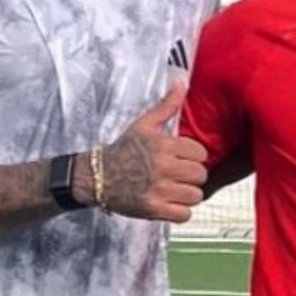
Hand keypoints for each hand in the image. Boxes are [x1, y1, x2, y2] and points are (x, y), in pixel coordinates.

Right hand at [91, 83, 209, 222]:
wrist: (95, 177)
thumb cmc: (124, 149)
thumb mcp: (144, 125)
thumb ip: (167, 105)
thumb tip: (182, 81)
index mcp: (163, 145)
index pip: (201, 154)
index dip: (192, 157)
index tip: (180, 158)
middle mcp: (163, 167)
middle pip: (200, 175)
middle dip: (191, 176)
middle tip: (176, 175)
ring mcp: (158, 190)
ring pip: (195, 195)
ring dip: (186, 194)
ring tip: (172, 189)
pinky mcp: (153, 209)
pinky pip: (185, 215)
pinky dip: (179, 211)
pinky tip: (168, 203)